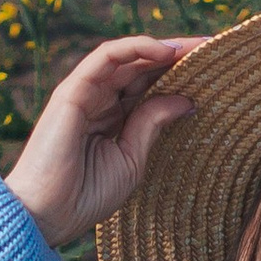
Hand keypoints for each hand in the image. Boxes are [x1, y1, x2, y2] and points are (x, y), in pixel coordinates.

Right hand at [4, 33, 202, 249]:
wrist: (46, 215)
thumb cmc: (85, 195)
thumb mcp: (132, 159)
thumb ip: (153, 124)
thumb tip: (187, 99)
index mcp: (113, 119)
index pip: (148, 86)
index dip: (178, 73)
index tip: (213, 68)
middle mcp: (99, 101)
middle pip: (141, 67)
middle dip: (177, 55)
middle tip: (212, 48)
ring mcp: (85, 93)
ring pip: (126, 57)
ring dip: (161, 47)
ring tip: (196, 45)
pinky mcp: (72, 90)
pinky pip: (106, 58)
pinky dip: (135, 48)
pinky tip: (164, 51)